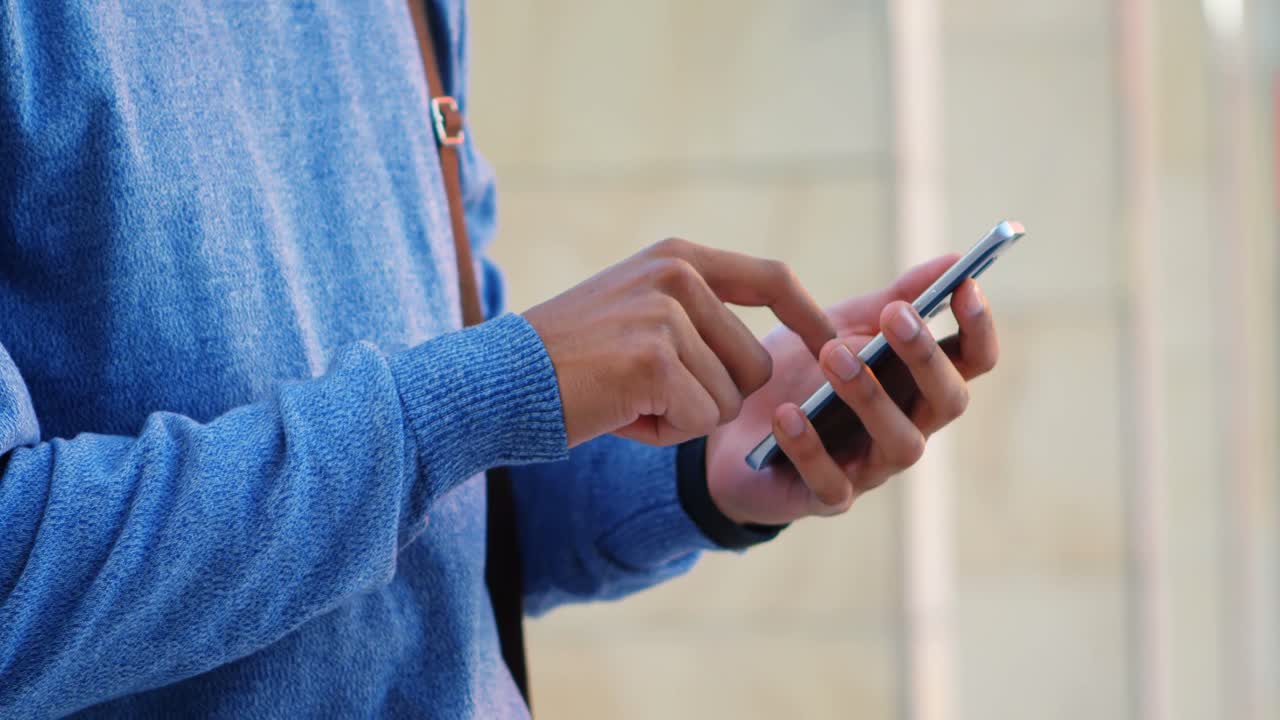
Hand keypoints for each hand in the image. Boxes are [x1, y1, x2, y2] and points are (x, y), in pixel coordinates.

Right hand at [524, 238, 834, 446]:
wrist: (499, 382)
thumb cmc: (570, 362)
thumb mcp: (637, 312)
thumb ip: (697, 316)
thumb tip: (770, 358)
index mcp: (678, 257)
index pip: (771, 278)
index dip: (809, 317)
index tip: (834, 347)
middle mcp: (677, 275)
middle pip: (756, 364)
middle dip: (711, 397)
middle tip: (646, 391)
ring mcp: (666, 314)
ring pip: (728, 400)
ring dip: (683, 417)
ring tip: (627, 398)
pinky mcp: (654, 359)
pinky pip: (698, 420)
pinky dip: (662, 433)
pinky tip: (619, 414)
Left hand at [705, 255, 999, 525]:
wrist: (729, 434)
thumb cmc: (796, 376)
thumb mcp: (837, 327)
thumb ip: (890, 299)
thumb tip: (952, 260)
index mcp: (916, 386)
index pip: (971, 362)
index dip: (978, 328)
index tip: (965, 286)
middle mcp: (907, 429)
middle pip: (947, 401)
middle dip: (926, 357)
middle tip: (894, 316)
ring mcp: (870, 468)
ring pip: (901, 445)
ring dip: (870, 397)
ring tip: (831, 354)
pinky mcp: (825, 498)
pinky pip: (831, 483)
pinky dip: (809, 447)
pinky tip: (787, 414)